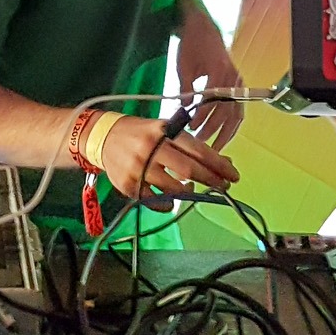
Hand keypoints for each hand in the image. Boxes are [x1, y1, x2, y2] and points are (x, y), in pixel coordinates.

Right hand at [98, 115, 239, 201]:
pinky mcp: (128, 184)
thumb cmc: (140, 133)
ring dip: (188, 192)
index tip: (233, 175)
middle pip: (188, 170)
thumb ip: (190, 145)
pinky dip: (167, 205)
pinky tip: (171, 200)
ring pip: (172, 189)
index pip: (197, 149)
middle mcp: (151, 148)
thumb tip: (223, 162)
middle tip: (223, 187)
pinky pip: (154, 202)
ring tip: (191, 189)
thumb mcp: (164, 129)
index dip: (218, 164)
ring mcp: (138, 168)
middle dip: (210, 180)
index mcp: (163, 131)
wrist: (102, 136)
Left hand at [175, 38, 244, 151]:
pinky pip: (238, 110)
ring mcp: (238, 82)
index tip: (191, 127)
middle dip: (214, 129)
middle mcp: (233, 79)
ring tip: (215, 147)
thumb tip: (185, 110)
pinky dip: (232, 125)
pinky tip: (225, 136)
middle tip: (200, 142)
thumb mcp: (184, 65)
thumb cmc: (192, 43)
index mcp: (220, 71)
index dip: (202, 117)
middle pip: (228, 111)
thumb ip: (186, 88)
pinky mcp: (237, 85)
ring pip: (237, 114)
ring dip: (226, 132)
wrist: (203, 26)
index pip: (213, 101)